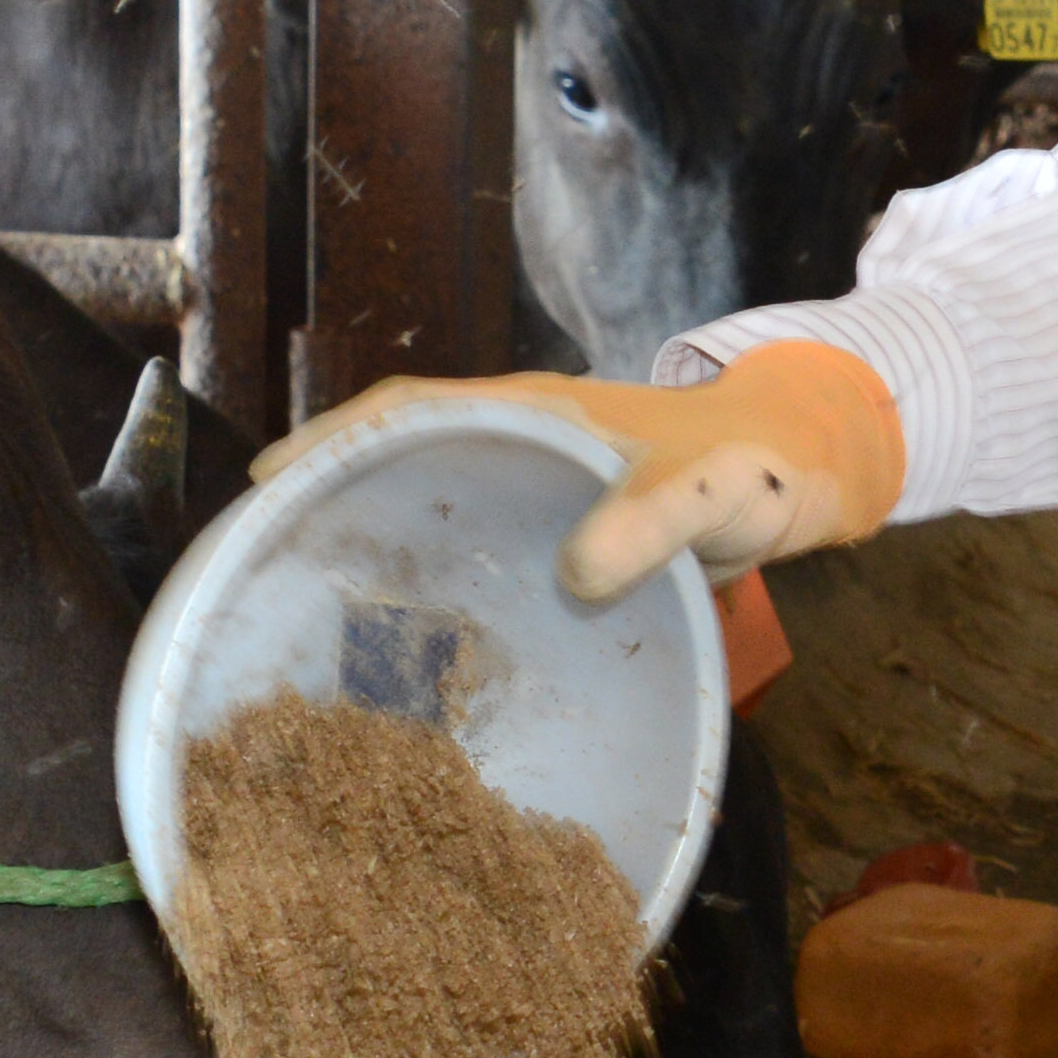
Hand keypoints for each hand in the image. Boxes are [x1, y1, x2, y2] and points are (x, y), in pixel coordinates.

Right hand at [252, 343, 904, 602]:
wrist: (795, 476)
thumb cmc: (753, 470)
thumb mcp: (715, 493)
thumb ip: (658, 524)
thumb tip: (579, 573)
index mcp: (534, 413)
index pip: (408, 408)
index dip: (335, 441)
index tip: (269, 485)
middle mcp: (517, 445)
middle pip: (396, 457)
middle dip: (327, 498)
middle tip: (261, 564)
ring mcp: (529, 490)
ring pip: (428, 505)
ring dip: (373, 545)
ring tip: (308, 615)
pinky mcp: (547, 534)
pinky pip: (469, 549)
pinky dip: (430, 585)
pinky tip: (408, 649)